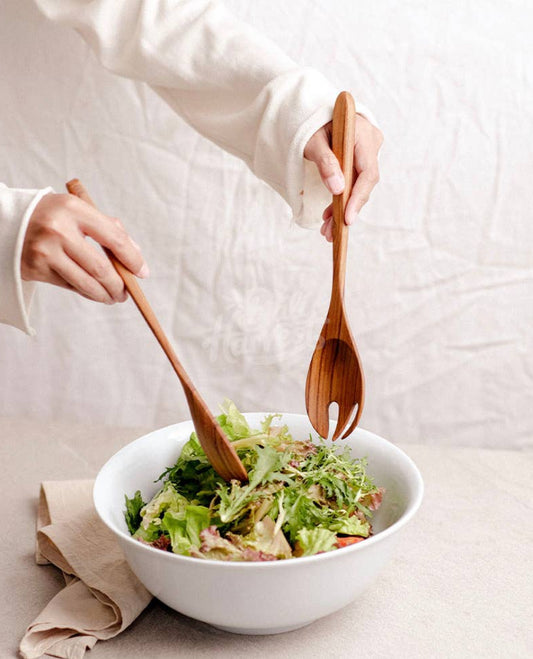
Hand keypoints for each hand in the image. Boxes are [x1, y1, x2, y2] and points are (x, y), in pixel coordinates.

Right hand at [21, 193, 148, 303]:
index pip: (114, 238)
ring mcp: (45, 252)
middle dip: (119, 285)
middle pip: (101, 268)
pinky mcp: (36, 269)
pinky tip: (94, 292)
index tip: (142, 272)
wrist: (7, 222)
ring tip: (114, 297)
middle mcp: (58, 230)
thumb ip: (108, 228)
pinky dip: (87, 292)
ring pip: (87, 283)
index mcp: (73, 209)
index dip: (132, 258)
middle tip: (127, 292)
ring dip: (105, 295)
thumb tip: (136, 256)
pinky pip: (70, 286)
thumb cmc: (52, 216)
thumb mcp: (77, 211)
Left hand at [304, 113, 382, 241]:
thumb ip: (325, 162)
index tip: (347, 219)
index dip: (358, 198)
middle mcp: (370, 143)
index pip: (367, 172)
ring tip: (327, 231)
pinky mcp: (360, 160)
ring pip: (358, 187)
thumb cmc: (311, 122)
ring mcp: (367, 152)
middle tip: (331, 232)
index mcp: (362, 134)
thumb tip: (337, 189)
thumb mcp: (312, 140)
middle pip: (363, 184)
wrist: (313, 113)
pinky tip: (329, 216)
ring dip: (342, 209)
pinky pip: (354, 183)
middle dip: (346, 210)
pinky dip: (341, 200)